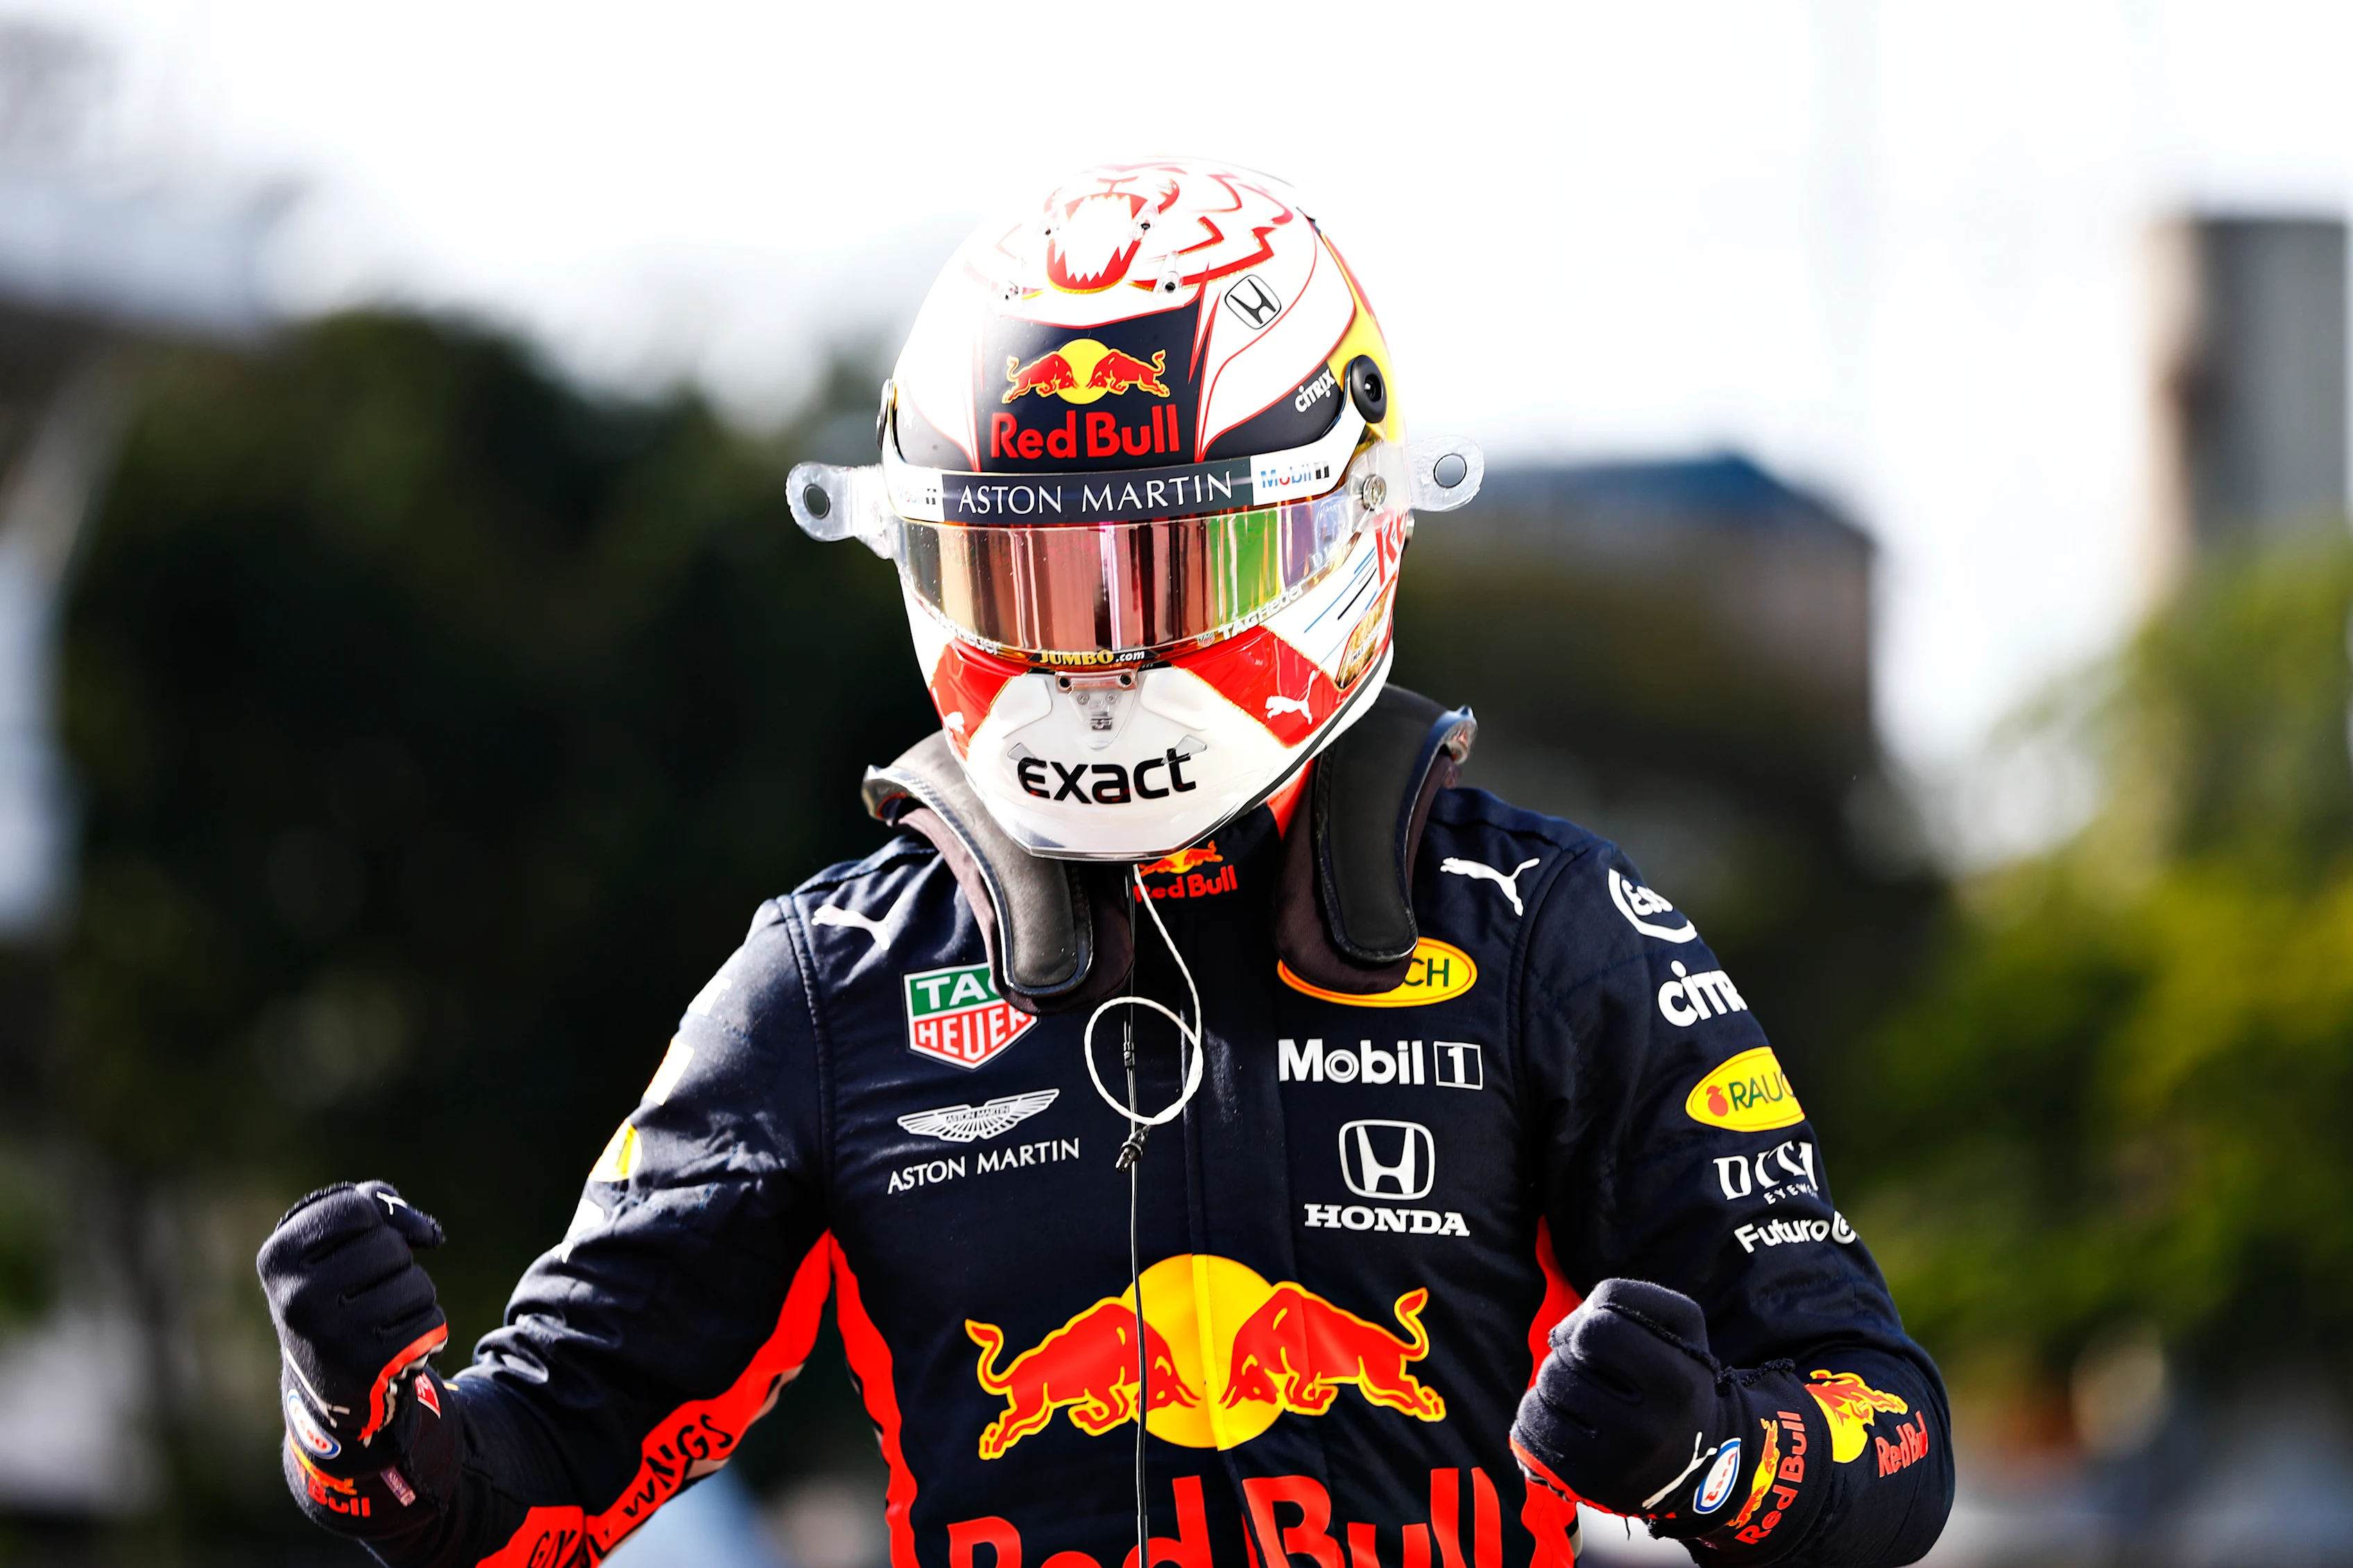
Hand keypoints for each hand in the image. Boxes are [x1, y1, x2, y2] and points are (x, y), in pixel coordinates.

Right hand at [257, 1181, 447, 1463]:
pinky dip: (426, 1324)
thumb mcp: (333, 1240)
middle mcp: (297, 1297)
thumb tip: (429, 1234)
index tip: (360, 1240)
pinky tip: (395, 1340)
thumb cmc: (338, 1288)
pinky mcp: (368, 1366)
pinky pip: (431, 1320)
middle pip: (390, 1245)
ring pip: (417, 1283)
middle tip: (368, 1286)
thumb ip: (375, 1204)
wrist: (325, 1377)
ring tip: (380, 1314)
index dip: (375, 1218)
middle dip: (395, 1259)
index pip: (356, 1208)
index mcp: (279, 1257)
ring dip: (414, 1293)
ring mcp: (331, 1335)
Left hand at [1510, 1279, 1751, 1537]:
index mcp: (1675, 1382)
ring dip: (1548, 1391)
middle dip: (1566, 1360)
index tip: (1604, 1342)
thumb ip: (1622, 1296)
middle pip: (1559, 1368)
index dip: (1589, 1328)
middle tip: (1591, 1373)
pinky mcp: (1587, 1487)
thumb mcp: (1678, 1321)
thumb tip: (1560, 1334)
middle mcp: (1647, 1430)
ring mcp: (1615, 1466)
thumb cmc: (1677, 1377)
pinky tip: (1560, 1419)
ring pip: (1538, 1403)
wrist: (1699, 1464)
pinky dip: (1533, 1420)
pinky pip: (1527, 1438)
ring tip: (1577, 1396)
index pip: (1595, 1332)